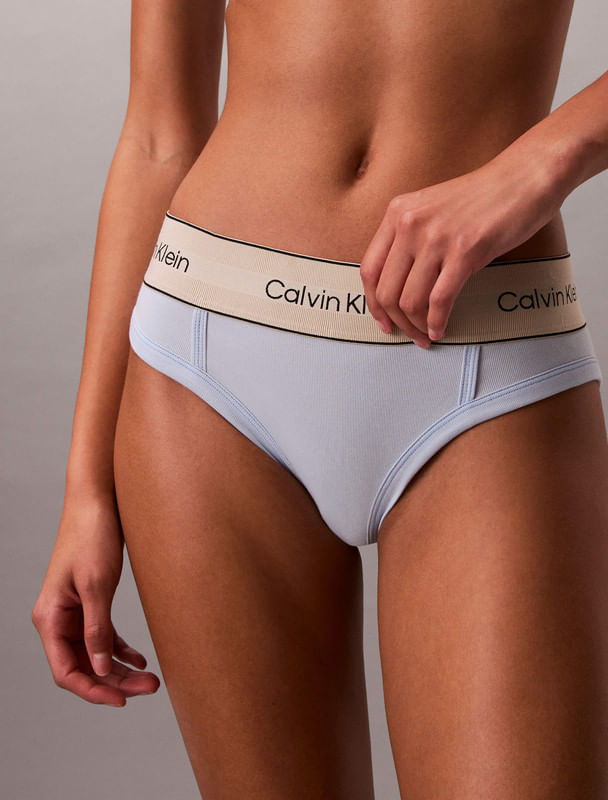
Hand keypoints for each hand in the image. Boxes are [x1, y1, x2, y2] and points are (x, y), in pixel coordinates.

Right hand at [31, 492, 159, 707]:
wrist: (98, 501)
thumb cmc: (93, 536)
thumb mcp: (97, 584)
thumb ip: (97, 628)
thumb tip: (101, 669)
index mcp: (50, 617)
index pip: (66, 670)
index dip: (94, 690)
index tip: (123, 700)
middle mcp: (57, 619)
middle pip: (83, 666)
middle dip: (115, 682)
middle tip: (150, 688)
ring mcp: (73, 612)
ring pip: (95, 654)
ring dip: (121, 669)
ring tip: (151, 679)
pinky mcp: (90, 602)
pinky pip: (102, 636)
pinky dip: (121, 649)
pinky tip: (141, 658)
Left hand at [359, 147, 560, 347]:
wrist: (524, 177)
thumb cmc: (483, 196)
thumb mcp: (432, 210)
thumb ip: (411, 239)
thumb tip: (400, 284)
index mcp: (398, 213)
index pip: (370, 270)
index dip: (374, 303)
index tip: (384, 320)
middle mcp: (411, 224)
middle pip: (387, 291)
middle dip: (397, 322)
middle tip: (410, 334)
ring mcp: (436, 238)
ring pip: (410, 300)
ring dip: (417, 326)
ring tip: (427, 335)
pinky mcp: (464, 252)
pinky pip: (440, 300)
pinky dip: (437, 321)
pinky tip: (441, 328)